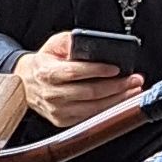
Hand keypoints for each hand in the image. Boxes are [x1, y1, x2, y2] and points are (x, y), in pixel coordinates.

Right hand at [19, 36, 139, 124]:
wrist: (27, 83)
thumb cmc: (45, 62)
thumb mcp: (53, 45)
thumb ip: (70, 41)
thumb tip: (88, 42)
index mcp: (47, 73)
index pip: (75, 72)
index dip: (97, 70)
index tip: (116, 68)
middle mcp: (51, 94)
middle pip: (89, 92)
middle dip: (116, 86)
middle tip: (134, 79)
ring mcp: (57, 110)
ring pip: (93, 108)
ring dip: (117, 99)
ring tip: (133, 90)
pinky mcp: (63, 120)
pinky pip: (90, 117)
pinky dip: (108, 109)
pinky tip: (120, 100)